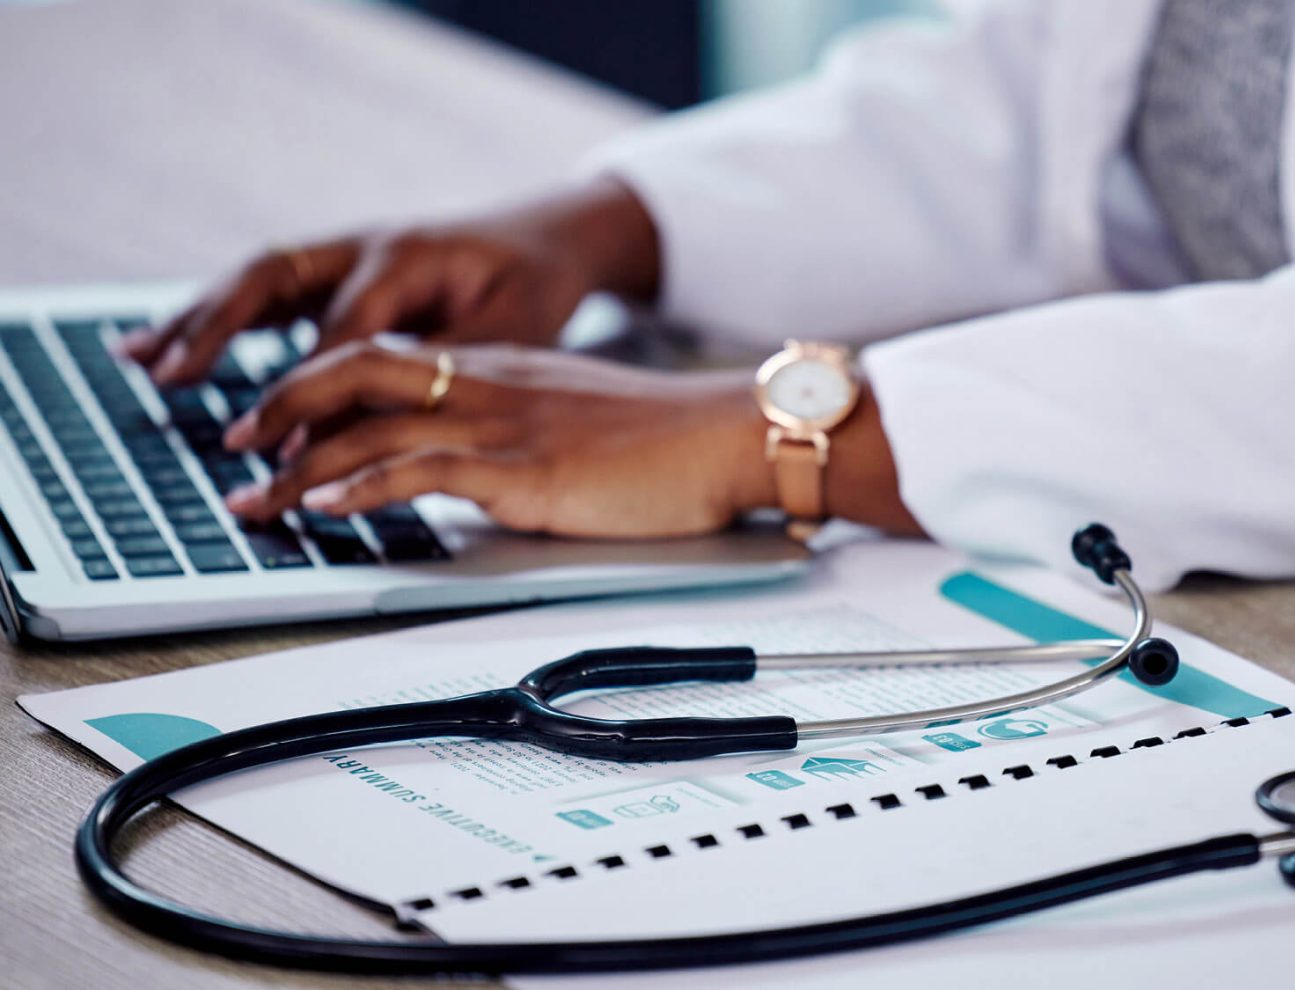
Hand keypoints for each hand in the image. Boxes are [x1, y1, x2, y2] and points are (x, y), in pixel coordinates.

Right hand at [118, 179, 660, 385]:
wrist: (548, 239)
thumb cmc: (532, 289)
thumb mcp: (505, 334)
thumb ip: (440, 375)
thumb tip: (371, 428)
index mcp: (409, 256)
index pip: (344, 329)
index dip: (312, 386)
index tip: (282, 442)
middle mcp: (365, 244)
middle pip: (274, 278)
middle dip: (218, 327)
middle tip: (171, 374)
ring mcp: (345, 251)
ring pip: (257, 279)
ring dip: (197, 317)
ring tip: (139, 359)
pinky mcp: (337, 268)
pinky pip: (268, 290)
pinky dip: (217, 317)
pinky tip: (168, 348)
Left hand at [221, 342, 774, 538]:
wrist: (727, 434)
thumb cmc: (668, 438)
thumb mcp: (576, 418)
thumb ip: (520, 432)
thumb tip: (476, 474)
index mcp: (500, 366)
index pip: (381, 357)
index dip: (313, 384)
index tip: (274, 422)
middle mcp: (487, 382)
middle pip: (352, 369)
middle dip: (278, 406)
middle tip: (233, 447)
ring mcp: (502, 423)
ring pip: (368, 424)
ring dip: (295, 464)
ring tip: (251, 500)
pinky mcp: (522, 469)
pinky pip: (419, 469)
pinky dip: (357, 489)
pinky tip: (322, 508)